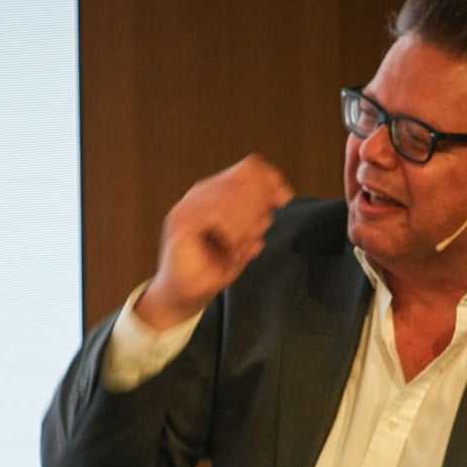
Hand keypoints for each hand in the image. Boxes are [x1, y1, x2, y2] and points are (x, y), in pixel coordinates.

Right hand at [136, 156, 293, 329]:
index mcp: (217, 193)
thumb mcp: (246, 240)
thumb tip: (283, 196)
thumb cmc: (211, 270)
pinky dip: (233, 233)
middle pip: (245, 178)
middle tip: (252, 236)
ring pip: (235, 195)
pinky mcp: (181, 219)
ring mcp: (189, 204)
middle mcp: (202, 193)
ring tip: (238, 248)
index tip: (284, 201)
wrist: (183, 298)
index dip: (271, 180)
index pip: (250, 168)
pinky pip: (219, 213)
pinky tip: (230, 249)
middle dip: (259, 207)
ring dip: (245, 225)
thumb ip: (261, 217)